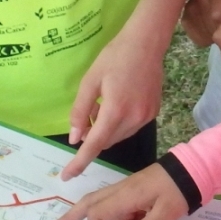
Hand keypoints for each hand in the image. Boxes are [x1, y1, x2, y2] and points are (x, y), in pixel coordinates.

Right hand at [49, 163, 188, 219]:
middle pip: (88, 204)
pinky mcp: (136, 192)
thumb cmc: (178, 191)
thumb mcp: (163, 215)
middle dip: (70, 217)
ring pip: (109, 210)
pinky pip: (123, 209)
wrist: (192, 170)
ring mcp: (127, 190)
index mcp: (124, 196)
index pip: (96, 214)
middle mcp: (120, 191)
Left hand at [61, 26, 166, 179]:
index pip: (94, 144)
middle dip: (92, 138)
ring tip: (101, 107)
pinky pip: (130, 128)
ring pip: (118, 136)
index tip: (67, 176)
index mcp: (115, 110)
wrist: (146, 43)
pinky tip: (116, 105)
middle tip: (85, 119)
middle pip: (106, 141)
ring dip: (106, 131)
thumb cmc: (114, 57)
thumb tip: (75, 138)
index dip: (79, 162)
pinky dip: (119, 124)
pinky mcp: (153, 112)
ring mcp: (146, 117)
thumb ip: (80, 111)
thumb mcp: (90, 81)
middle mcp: (133, 118)